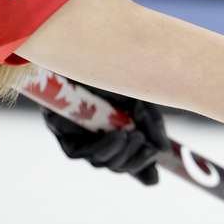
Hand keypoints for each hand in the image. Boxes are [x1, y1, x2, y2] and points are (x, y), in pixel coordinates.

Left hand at [42, 82, 170, 185]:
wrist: (85, 52)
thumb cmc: (111, 72)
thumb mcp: (141, 99)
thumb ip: (152, 125)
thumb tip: (162, 151)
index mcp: (118, 130)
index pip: (129, 161)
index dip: (142, 170)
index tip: (155, 170)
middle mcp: (98, 137)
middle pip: (116, 165)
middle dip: (134, 161)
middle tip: (148, 147)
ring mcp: (79, 137)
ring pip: (99, 162)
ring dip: (120, 153)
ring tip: (134, 136)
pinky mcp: (60, 132)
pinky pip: (79, 152)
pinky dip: (102, 147)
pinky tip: (118, 136)